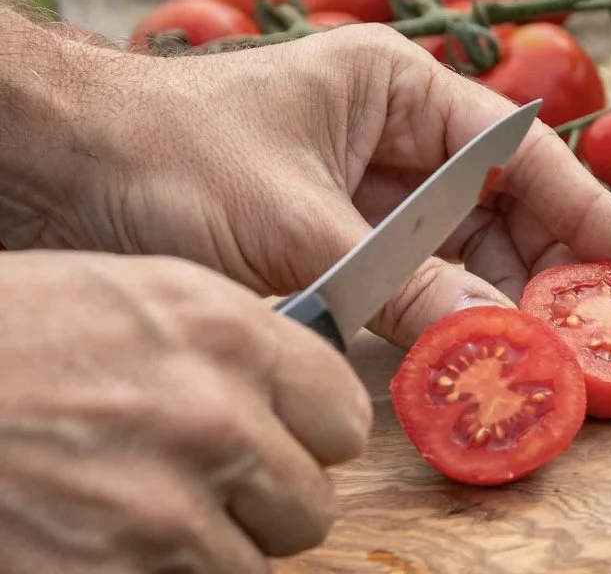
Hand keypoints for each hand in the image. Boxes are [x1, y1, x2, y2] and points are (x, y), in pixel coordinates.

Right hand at [0, 250, 371, 571]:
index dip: (315, 430)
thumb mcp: (141, 297)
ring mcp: (163, 515)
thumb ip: (238, 343)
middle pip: (312, 502)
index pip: (344, 412)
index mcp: (228, 335)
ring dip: (216, 548)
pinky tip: (114, 540)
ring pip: (256, 565)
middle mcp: (212, 421)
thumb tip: (296, 388)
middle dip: (270, 498)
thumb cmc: (18, 333)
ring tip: (148, 507)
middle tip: (213, 481)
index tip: (291, 434)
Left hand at [3, 24, 610, 347]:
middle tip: (601, 344)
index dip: (590, 213)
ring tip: (550, 365)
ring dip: (500, 308)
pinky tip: (471, 361)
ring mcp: (370, 193)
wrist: (62, 165)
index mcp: (397, 92)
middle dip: (550, 275)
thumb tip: (498, 338)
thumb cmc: (167, 154)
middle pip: (503, 211)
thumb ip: (395, 283)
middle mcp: (395, 139)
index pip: (519, 154)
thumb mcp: (290, 221)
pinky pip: (412, 285)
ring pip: (462, 254)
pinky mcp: (341, 242)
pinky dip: (441, 323)